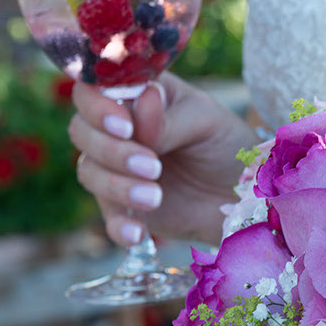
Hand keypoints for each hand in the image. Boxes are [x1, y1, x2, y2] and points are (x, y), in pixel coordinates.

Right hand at [69, 72, 257, 245]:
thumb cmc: (226, 143)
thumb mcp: (207, 121)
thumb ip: (170, 118)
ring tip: (155, 197)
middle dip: (111, 151)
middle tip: (153, 167)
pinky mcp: (124, 205)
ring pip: (89, 171)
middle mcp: (118, 129)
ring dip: (117, 186)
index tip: (125, 128)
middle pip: (82, 131)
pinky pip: (108, 215)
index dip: (98, 108)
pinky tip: (136, 234)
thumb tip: (143, 98)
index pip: (93, 91)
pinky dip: (118, 225)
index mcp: (135, 95)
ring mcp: (117, 168)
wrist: (243, 193)